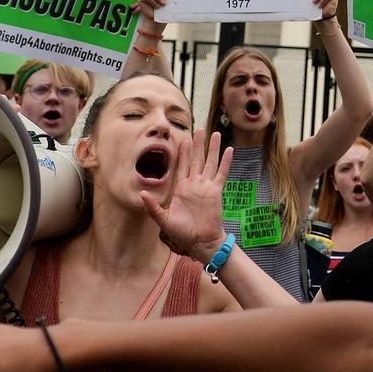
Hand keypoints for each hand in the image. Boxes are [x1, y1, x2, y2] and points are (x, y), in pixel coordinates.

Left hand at [141, 128, 233, 263]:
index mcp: (181, 189)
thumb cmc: (182, 233)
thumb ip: (153, 206)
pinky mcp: (217, 191)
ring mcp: (207, 187)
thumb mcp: (163, 220)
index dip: (182, 153)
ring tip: (214, 134)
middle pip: (196, 160)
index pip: (181, 166)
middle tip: (199, 129)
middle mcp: (194, 185)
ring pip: (210, 162)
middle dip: (197, 145)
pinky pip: (222, 173)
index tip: (183, 139)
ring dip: (212, 149)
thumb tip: (143, 193)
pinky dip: (226, 161)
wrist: (201, 241)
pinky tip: (229, 150)